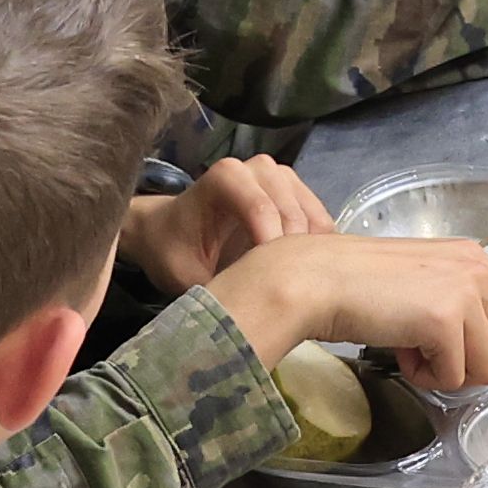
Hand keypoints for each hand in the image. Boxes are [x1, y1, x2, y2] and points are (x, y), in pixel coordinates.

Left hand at [119, 156, 331, 290]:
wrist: (168, 233)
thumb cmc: (173, 252)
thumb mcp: (184, 275)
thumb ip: (218, 288)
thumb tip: (251, 319)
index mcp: (226, 177)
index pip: (261, 210)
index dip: (269, 250)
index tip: (268, 285)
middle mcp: (257, 168)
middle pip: (290, 212)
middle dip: (290, 254)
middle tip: (281, 291)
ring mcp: (280, 176)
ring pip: (311, 216)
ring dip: (307, 252)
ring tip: (292, 285)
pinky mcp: (296, 191)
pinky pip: (319, 220)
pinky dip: (316, 248)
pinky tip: (303, 274)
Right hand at [212, 231, 487, 393]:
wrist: (317, 280)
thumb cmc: (358, 283)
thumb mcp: (422, 280)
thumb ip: (456, 300)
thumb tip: (477, 348)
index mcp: (475, 257)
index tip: (450, 342)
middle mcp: (478, 269)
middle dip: (468, 362)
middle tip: (425, 348)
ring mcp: (464, 293)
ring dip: (448, 372)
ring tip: (411, 350)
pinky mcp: (445, 320)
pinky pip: (455, 376)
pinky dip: (425, 376)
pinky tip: (400, 352)